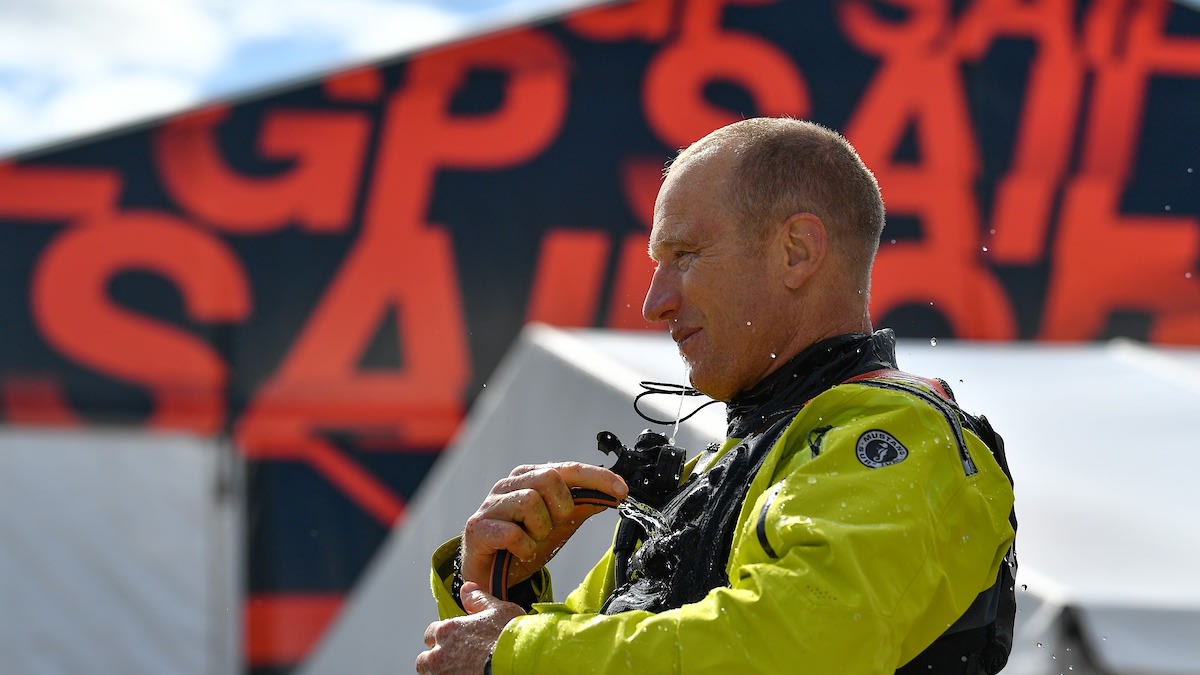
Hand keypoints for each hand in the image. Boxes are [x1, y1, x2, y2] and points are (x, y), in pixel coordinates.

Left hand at [416, 582, 523, 674]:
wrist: (517, 663)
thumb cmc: (509, 639)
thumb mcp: (498, 610)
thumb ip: (478, 600)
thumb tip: (467, 589)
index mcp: (449, 630)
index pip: (431, 633)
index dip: (442, 637)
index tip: (452, 641)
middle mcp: (440, 653)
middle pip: (425, 658)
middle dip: (436, 658)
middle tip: (453, 660)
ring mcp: (443, 674)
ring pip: (430, 674)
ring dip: (439, 672)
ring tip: (457, 671)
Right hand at [460, 462, 627, 592]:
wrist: (491, 575)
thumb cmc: (524, 543)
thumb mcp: (560, 524)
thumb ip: (583, 505)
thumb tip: (614, 493)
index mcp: (529, 478)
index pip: (568, 468)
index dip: (597, 477)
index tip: (622, 491)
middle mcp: (508, 485)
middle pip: (549, 478)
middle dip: (561, 507)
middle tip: (554, 526)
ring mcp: (490, 505)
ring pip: (530, 502)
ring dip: (540, 530)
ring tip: (533, 542)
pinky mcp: (477, 528)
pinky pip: (513, 533)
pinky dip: (524, 548)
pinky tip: (520, 553)